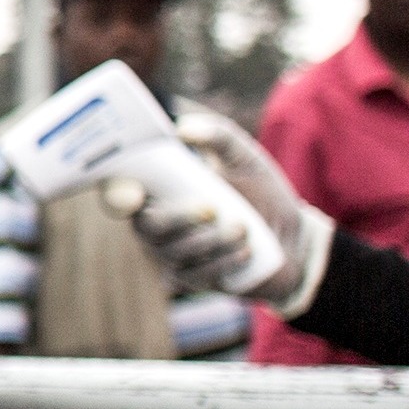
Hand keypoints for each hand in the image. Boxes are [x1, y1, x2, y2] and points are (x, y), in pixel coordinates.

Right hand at [117, 112, 336, 311]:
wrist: (291, 237)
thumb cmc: (258, 191)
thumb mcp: (244, 157)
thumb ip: (218, 136)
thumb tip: (184, 129)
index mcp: (158, 189)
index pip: (119, 192)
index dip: (116, 193)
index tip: (134, 192)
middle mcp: (156, 223)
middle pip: (147, 226)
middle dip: (178, 218)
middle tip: (212, 208)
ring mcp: (172, 254)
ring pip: (175, 252)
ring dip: (211, 240)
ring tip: (243, 227)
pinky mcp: (193, 279)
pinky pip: (198, 274)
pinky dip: (223, 261)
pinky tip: (246, 250)